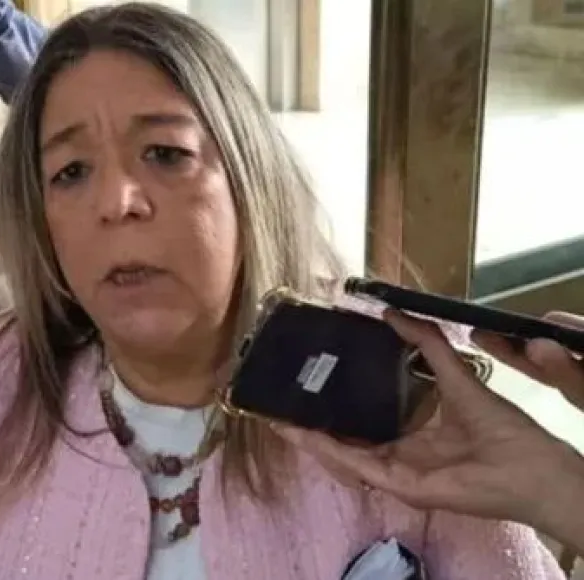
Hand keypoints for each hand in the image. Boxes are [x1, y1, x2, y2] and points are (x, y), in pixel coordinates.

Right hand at [272, 309, 583, 528]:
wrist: (529, 465)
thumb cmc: (502, 428)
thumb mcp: (457, 376)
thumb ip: (428, 344)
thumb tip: (394, 312)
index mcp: (415, 438)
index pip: (366, 425)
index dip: (337, 408)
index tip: (311, 385)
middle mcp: (402, 458)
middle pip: (346, 443)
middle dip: (312, 427)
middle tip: (281, 406)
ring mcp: (398, 473)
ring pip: (343, 456)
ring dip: (311, 439)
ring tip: (279, 421)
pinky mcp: (400, 484)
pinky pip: (357, 466)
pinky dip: (329, 450)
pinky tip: (305, 434)